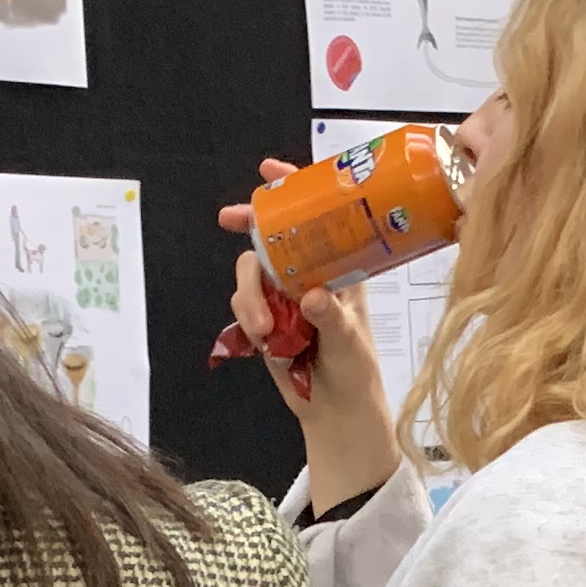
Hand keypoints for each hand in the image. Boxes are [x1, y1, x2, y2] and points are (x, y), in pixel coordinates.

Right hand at [222, 161, 400, 506]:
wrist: (336, 414)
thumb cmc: (357, 373)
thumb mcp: (350, 343)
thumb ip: (332, 318)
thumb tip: (312, 296)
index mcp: (341, 269)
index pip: (319, 218)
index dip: (293, 190)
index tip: (268, 172)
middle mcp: (311, 275)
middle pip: (272, 236)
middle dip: (249, 225)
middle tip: (228, 219)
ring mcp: (285, 297)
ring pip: (251, 273)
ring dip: (250, 295)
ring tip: (267, 332)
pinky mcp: (266, 320)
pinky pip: (243, 304)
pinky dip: (248, 317)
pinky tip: (266, 342)